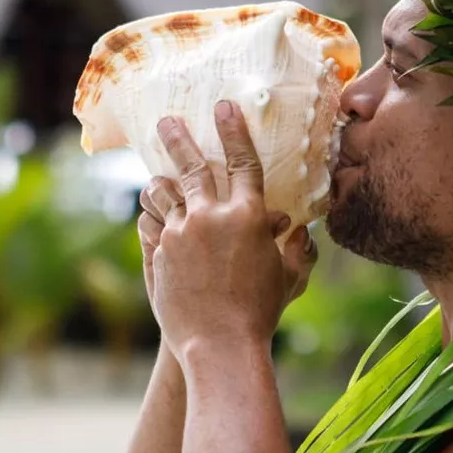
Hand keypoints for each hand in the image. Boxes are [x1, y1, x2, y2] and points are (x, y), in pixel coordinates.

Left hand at [142, 100, 317, 359]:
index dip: (234, 130)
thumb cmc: (260, 313)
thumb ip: (297, 251)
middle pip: (192, 165)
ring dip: (160, 181)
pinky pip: (152, 221)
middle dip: (179, 137)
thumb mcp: (287, 279)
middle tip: (167, 121)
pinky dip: (152, 215)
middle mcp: (212, 216)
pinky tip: (152, 215)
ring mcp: (181, 231)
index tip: (224, 106)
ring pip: (164, 191)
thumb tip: (300, 231)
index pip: (243, 161)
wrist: (220, 345)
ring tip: (156, 177)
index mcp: (249, 215)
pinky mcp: (160, 250)